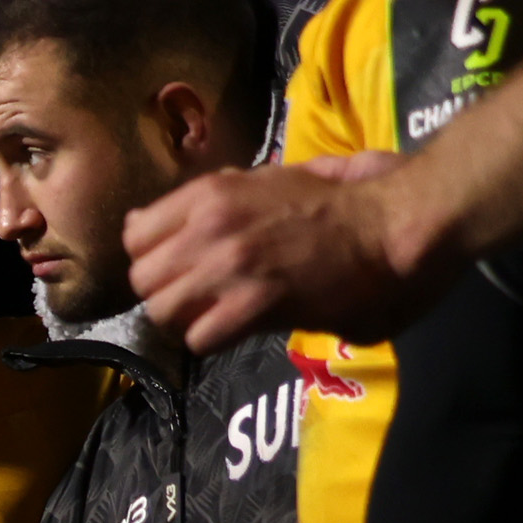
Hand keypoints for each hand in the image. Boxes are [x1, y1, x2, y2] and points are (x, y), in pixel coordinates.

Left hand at [124, 152, 420, 355]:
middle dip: (164, 294)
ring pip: (164, 312)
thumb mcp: (266, 180)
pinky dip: (213, 341)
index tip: (173, 268)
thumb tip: (170, 218)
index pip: (135, 234)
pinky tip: (235, 332)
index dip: (150, 258)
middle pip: (143, 279)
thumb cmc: (337, 203)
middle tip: (194, 301)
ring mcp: (229, 265)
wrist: (388, 225)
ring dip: (185, 322)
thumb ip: (216, 200)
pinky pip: (200, 337)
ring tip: (213, 319)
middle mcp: (208, 226)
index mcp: (209, 192)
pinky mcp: (255, 303)